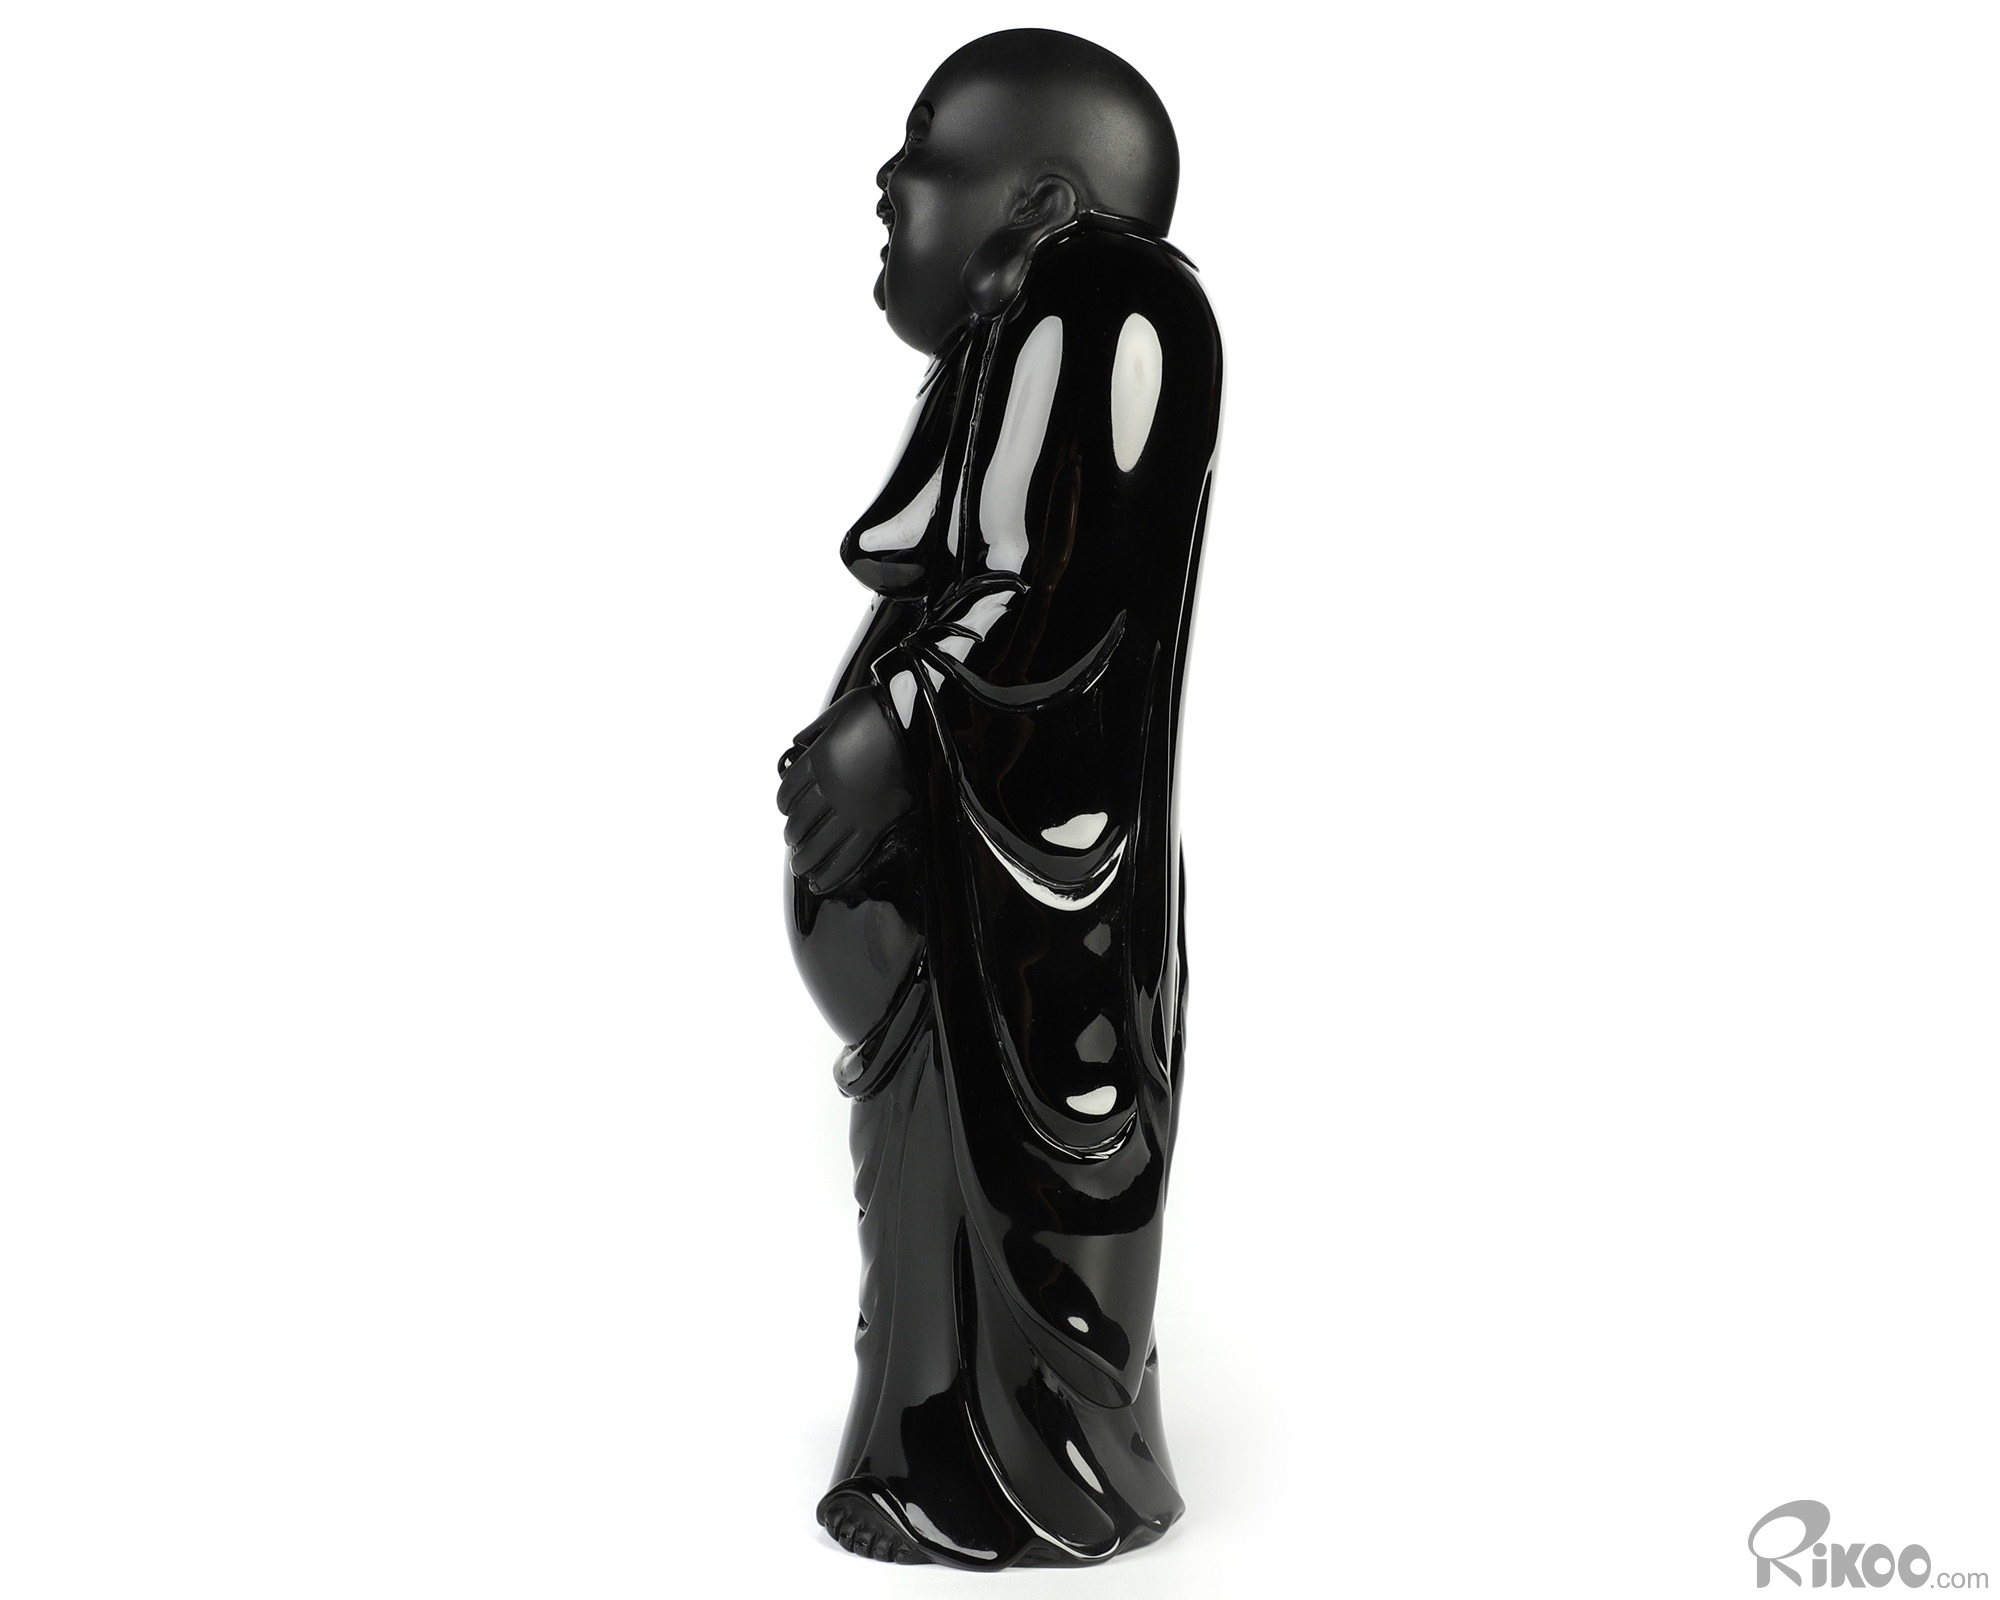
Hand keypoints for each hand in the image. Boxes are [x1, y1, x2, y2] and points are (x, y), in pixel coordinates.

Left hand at [776, 687, 913, 893]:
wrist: (919, 721)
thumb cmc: (883, 710)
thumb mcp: (841, 710)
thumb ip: (816, 730)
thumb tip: (799, 744)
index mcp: (819, 760)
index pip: (789, 792)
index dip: (785, 805)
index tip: (787, 812)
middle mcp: (831, 787)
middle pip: (799, 821)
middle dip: (793, 835)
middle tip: (794, 841)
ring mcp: (853, 808)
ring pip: (818, 843)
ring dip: (805, 858)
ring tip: (800, 867)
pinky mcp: (875, 823)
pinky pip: (849, 855)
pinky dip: (832, 872)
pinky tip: (819, 881)